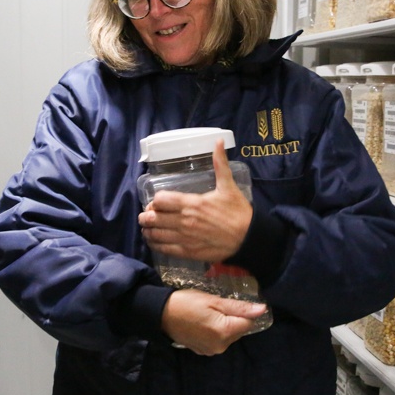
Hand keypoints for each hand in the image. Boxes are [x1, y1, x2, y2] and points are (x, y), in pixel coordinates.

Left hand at [139, 140, 251, 261]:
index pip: (160, 200)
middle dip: (145, 217)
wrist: (249, 237)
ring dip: (148, 231)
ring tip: (147, 229)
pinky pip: (164, 249)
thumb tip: (219, 141)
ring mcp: (185, 238)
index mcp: (192, 203)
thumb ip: (220, 164)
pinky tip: (154, 242)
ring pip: (155, 234)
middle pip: (153, 218)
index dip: (155, 201)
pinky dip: (155, 245)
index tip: (156, 203)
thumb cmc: (238, 212)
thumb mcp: (228, 186)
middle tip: (145, 216)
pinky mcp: (188, 252)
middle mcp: (185, 221)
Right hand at [161, 289, 266, 354]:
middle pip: (239, 331)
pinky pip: (218, 341)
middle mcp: (221, 346)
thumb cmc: (187, 302)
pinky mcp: (203, 351)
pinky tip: (203, 324)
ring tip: (208, 314)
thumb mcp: (214, 300)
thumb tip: (262, 309)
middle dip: (233, 319)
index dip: (242, 312)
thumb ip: (239, 307)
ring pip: (229, 336)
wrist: (160, 314)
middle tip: (216, 307)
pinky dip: (215, 332)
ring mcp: (211, 351)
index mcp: (225, 332)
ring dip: (224, 326)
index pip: (249, 323)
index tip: (229, 303)